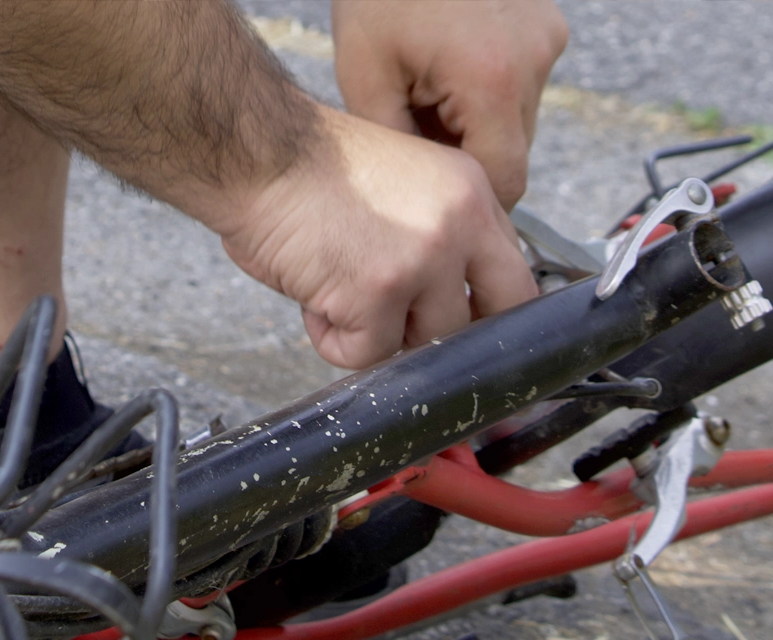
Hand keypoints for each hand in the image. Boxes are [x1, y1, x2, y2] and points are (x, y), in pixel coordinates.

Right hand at [219, 108, 536, 369]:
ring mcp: (423, 260)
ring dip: (378, 334)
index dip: (486, 312)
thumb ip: (438, 234)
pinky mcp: (379, 293)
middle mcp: (458, 224)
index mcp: (471, 191)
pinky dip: (333, 341)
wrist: (259, 153)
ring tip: (336, 294)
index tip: (461, 331)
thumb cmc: (309, 170)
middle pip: (488, 319)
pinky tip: (312, 302)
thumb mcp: (403, 184)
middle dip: (443, 336)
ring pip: (426, 343)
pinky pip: (367, 354)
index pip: (513, 275)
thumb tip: (447, 303)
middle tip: (399, 328)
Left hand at [332, 0, 567, 208]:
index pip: (505, 183)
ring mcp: (547, 38)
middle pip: (514, 154)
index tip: (437, 203)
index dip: (472, 201)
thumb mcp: (367, 84)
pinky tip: (450, 72)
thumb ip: (402, 156)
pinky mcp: (548, 27)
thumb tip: (427, 205)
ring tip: (430, 95)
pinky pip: (523, 88)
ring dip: (479, 127)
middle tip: (419, 133)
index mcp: (492, 80)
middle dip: (469, 159)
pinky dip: (489, 96)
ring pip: (519, 124)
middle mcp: (535, 59)